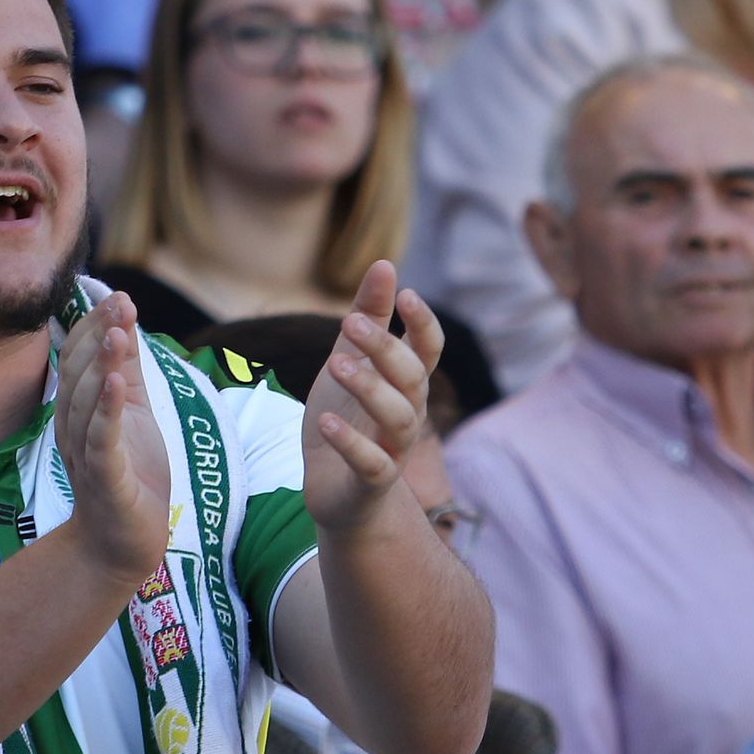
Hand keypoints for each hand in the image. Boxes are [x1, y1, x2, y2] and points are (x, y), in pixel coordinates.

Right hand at [55, 295, 170, 586]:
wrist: (122, 543)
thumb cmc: (128, 475)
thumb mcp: (133, 413)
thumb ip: (127, 370)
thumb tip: (124, 321)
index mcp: (78, 410)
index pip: (76, 359)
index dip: (93, 327)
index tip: (117, 297)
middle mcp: (73, 428)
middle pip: (78, 374)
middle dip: (99, 336)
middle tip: (120, 303)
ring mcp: (85, 454)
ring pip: (87, 403)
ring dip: (103, 366)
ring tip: (119, 333)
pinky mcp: (104, 479)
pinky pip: (102, 441)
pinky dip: (109, 410)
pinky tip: (119, 383)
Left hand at [301, 263, 443, 532]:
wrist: (332, 491)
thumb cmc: (346, 419)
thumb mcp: (349, 362)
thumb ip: (368, 317)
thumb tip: (385, 263)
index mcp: (405, 385)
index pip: (428, 350)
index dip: (423, 323)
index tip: (404, 293)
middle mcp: (407, 415)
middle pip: (412, 378)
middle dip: (385, 349)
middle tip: (349, 322)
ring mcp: (392, 449)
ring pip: (398, 418)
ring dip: (369, 389)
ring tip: (336, 365)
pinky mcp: (371, 483)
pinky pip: (372, 464)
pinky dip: (351, 443)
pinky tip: (325, 421)